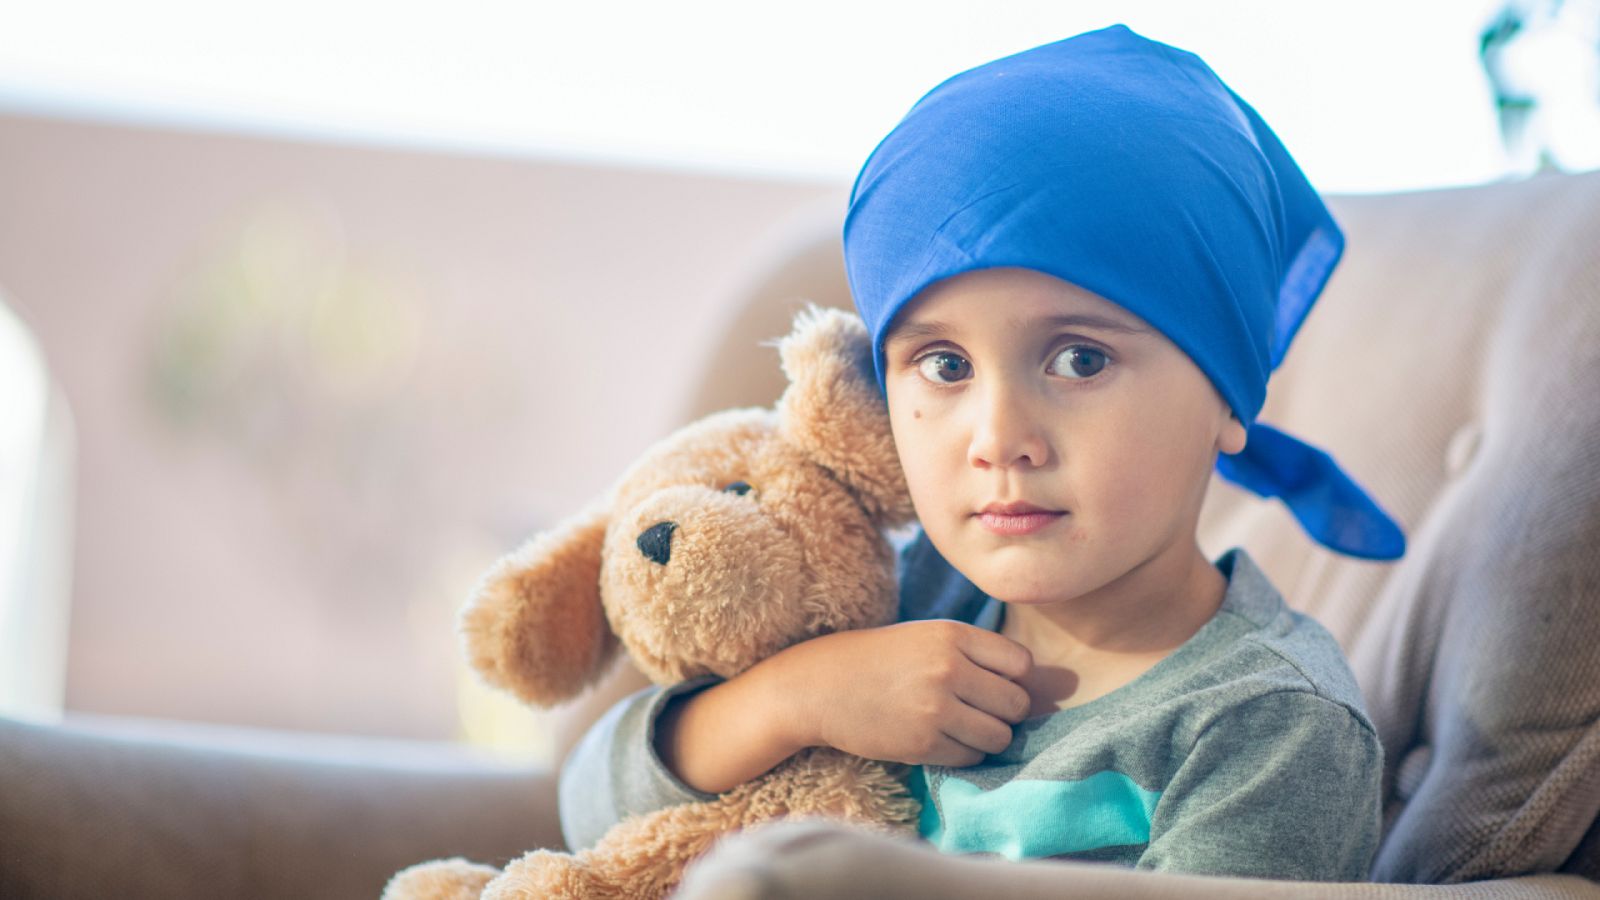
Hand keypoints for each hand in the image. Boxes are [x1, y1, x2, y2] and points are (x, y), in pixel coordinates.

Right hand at [768, 619, 1033, 766]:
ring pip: (999, 736)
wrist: (819, 686)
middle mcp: (948, 668)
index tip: (990, 684)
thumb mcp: (927, 638)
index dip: (1013, 679)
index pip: (1021, 664)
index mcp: (952, 634)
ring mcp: (936, 707)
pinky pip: (971, 757)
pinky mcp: (923, 743)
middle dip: (1003, 712)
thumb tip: (1049, 689)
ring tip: (957, 726)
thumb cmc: (880, 660)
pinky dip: (963, 754)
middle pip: (1015, 703)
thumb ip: (979, 655)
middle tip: (974, 709)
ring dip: (987, 737)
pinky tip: (938, 739)